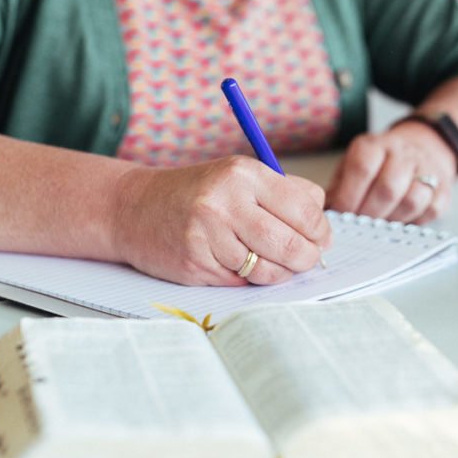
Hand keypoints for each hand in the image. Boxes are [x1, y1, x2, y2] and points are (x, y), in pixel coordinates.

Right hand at [112, 156, 331, 285]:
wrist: (133, 207)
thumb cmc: (196, 193)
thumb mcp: (240, 177)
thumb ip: (285, 194)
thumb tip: (324, 228)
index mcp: (244, 174)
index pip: (306, 210)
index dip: (320, 231)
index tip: (320, 238)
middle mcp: (226, 202)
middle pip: (292, 245)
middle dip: (307, 258)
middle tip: (306, 258)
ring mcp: (208, 235)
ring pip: (269, 270)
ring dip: (279, 273)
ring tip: (273, 262)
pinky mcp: (196, 264)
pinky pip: (242, 283)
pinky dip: (249, 280)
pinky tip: (240, 265)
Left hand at [325, 122, 455, 223]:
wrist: (425, 146)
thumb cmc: (380, 164)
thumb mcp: (354, 164)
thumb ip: (339, 187)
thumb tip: (322, 215)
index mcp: (375, 145)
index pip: (362, 169)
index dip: (349, 196)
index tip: (341, 214)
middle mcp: (402, 154)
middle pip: (388, 188)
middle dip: (370, 213)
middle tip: (360, 225)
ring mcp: (426, 170)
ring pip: (412, 200)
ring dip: (392, 218)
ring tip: (380, 224)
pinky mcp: (443, 189)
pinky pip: (431, 211)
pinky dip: (414, 221)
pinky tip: (401, 220)